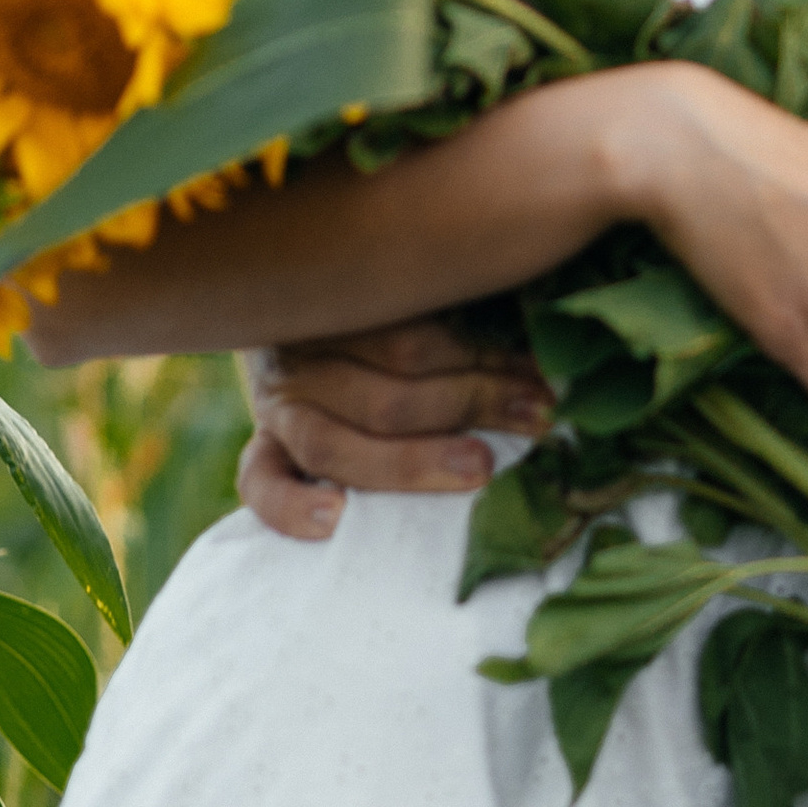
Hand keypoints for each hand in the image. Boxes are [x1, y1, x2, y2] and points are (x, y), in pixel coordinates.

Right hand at [237, 316, 550, 540]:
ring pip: (333, 442)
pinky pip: (259, 483)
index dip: (487, 361)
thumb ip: (460, 301)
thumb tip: (548, 327)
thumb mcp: (407, 287)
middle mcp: (303, 355)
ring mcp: (277, 405)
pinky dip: (289, 505)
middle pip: (387, 393)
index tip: (546, 378)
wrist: (274, 289)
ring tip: (478, 469)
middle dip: (472, 405)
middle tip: (536, 418)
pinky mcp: (262, 448)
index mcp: (340, 305)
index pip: (416, 338)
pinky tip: (334, 519)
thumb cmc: (374, 301)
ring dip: (412, 461)